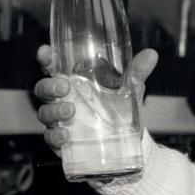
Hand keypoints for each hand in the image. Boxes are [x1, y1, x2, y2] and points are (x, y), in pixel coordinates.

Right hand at [34, 45, 158, 153]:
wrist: (129, 142)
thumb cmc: (122, 109)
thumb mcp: (130, 90)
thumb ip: (136, 72)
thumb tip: (151, 54)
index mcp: (75, 83)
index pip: (54, 67)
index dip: (46, 59)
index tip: (45, 52)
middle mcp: (63, 100)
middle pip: (43, 89)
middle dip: (49, 86)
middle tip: (64, 87)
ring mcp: (61, 121)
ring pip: (45, 113)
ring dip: (53, 111)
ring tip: (70, 111)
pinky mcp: (63, 142)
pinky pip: (51, 139)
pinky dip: (55, 136)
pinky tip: (65, 136)